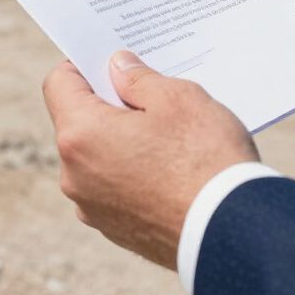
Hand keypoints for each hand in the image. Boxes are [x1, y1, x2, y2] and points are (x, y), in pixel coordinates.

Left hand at [43, 52, 257, 268]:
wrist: (234, 235)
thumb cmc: (204, 158)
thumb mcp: (177, 97)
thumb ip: (137, 77)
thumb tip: (117, 67)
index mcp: (80, 136)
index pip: (59, 83)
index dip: (84, 64)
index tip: (113, 60)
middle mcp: (75, 176)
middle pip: (78, 120)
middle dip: (109, 101)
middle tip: (150, 91)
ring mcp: (93, 208)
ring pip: (97, 155)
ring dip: (122, 138)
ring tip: (168, 131)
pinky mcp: (116, 231)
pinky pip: (113, 186)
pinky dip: (132, 170)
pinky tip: (170, 165)